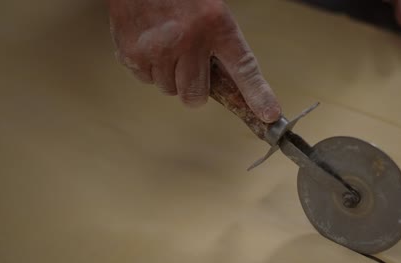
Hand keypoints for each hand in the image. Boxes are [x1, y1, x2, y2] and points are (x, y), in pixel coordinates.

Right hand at [107, 0, 280, 122]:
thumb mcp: (211, 10)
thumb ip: (220, 43)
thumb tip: (228, 81)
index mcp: (215, 24)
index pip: (243, 69)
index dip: (257, 95)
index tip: (268, 114)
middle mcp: (187, 40)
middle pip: (194, 96)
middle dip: (194, 88)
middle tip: (191, 66)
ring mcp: (156, 50)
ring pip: (169, 89)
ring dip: (171, 76)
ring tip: (168, 46)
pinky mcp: (132, 54)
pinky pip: (146, 80)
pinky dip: (150, 68)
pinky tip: (152, 44)